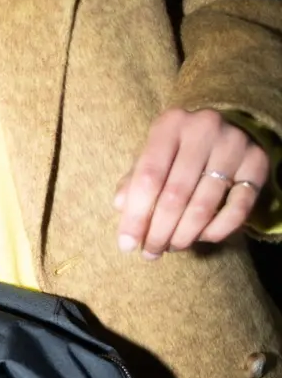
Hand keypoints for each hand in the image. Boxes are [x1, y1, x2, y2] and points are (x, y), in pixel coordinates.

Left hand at [115, 109, 269, 258]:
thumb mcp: (152, 159)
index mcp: (170, 124)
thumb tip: (120, 206)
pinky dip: (216, 230)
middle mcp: (204, 128)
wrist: (224, 134)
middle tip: (151, 253)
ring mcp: (234, 143)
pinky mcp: (258, 162)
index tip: (127, 246)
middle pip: (175, 195)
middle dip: (159, 232)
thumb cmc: (177, 153)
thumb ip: (134, 183)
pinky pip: (237, 208)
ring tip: (171, 247)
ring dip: (184, 236)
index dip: (135, 217)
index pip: (148, 177)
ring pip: (204, 205)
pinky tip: (201, 238)